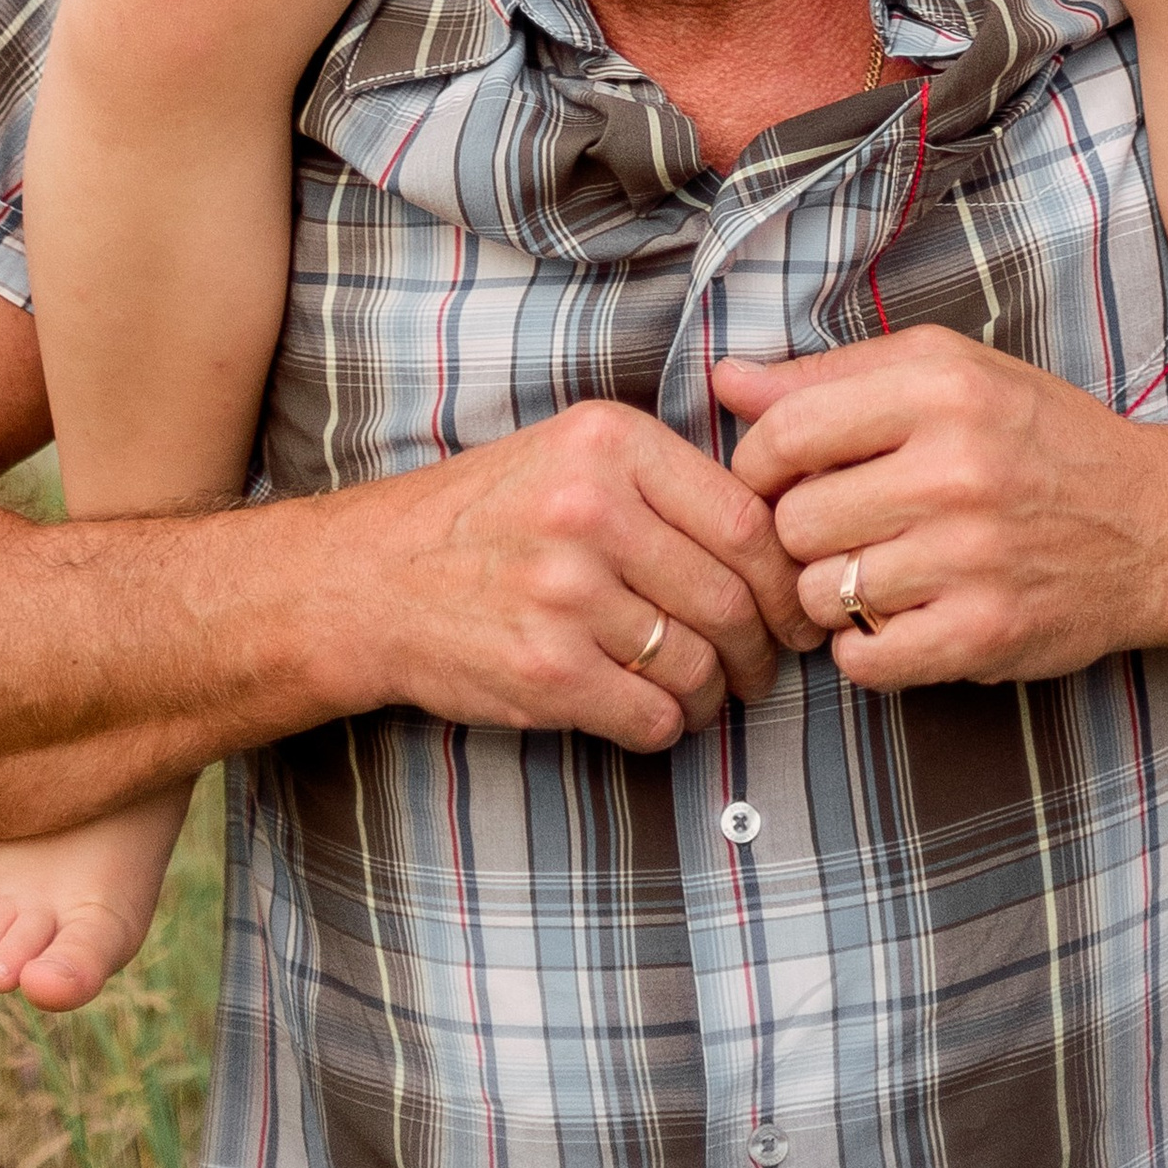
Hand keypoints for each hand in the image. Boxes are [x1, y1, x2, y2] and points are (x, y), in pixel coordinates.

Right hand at [349, 401, 821, 752]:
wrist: (373, 578)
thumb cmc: (489, 515)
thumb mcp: (573, 450)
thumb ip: (667, 477)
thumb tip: (782, 533)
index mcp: (610, 442)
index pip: (746, 520)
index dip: (785, 579)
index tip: (794, 609)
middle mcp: (590, 509)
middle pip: (730, 599)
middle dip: (762, 649)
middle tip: (763, 667)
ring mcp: (565, 594)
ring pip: (697, 665)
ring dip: (715, 694)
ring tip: (705, 692)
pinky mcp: (544, 671)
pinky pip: (652, 716)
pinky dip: (668, 726)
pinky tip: (654, 712)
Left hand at [714, 329, 1167, 690]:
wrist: (1155, 527)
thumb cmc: (1036, 439)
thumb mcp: (948, 372)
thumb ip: (831, 375)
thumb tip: (725, 380)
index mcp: (940, 388)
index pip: (785, 432)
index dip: (757, 464)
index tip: (773, 478)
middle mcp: (956, 468)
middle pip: (795, 520)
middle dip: (800, 531)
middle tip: (836, 529)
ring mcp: (972, 557)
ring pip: (821, 592)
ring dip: (829, 592)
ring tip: (871, 571)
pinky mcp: (985, 633)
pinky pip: (864, 658)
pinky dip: (861, 649)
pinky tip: (891, 618)